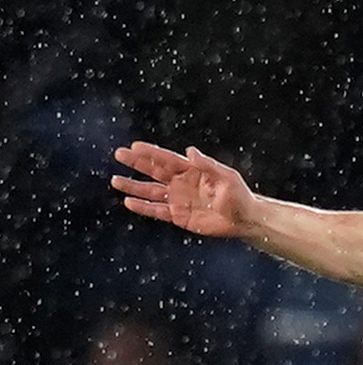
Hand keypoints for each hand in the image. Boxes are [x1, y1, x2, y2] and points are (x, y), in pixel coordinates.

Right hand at [112, 142, 255, 237]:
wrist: (245, 219)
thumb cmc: (239, 195)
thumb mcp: (226, 177)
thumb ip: (207, 165)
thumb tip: (189, 150)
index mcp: (192, 171)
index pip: (167, 159)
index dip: (151, 153)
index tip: (134, 146)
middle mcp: (182, 183)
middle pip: (154, 171)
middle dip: (136, 163)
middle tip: (119, 154)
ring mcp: (178, 200)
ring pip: (151, 191)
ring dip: (133, 186)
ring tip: (115, 181)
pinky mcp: (178, 216)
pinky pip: (157, 211)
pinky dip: (143, 207)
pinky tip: (129, 202)